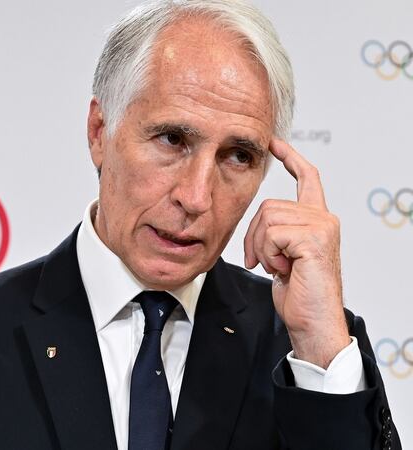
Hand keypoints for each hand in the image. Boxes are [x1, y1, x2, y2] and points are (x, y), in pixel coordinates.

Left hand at [244, 139, 349, 368]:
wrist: (312, 322)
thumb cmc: (297, 294)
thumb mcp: (281, 255)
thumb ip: (276, 233)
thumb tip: (259, 223)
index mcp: (316, 220)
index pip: (307, 178)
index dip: (289, 158)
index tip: (273, 143)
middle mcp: (323, 218)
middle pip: (266, 206)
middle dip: (254, 237)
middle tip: (264, 263)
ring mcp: (321, 226)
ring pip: (266, 220)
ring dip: (261, 249)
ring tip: (279, 268)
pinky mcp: (314, 238)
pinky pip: (271, 235)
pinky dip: (268, 255)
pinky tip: (284, 270)